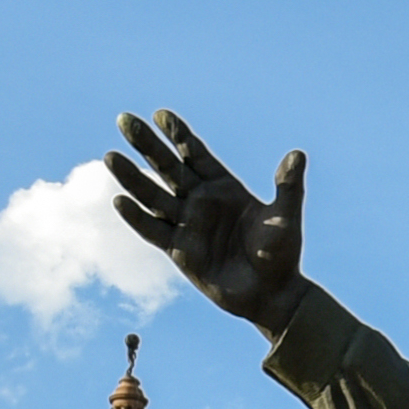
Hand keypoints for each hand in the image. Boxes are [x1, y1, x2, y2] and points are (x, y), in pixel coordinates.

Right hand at [106, 108, 306, 332]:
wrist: (271, 294)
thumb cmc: (280, 255)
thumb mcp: (286, 217)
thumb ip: (288, 186)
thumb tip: (297, 155)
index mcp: (224, 188)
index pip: (195, 154)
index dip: (178, 134)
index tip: (160, 114)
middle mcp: (201, 202)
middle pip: (167, 167)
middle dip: (147, 144)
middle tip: (125, 119)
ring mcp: (187, 225)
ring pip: (153, 195)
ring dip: (133, 177)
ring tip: (111, 156)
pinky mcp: (179, 251)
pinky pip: (154, 230)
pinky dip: (137, 218)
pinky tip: (120, 201)